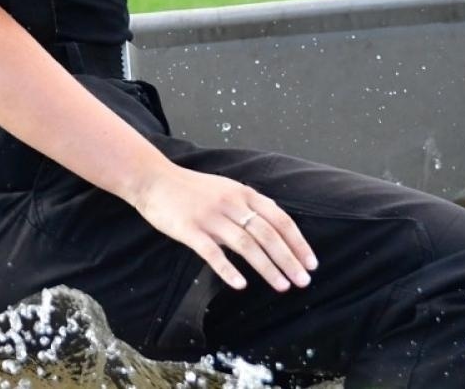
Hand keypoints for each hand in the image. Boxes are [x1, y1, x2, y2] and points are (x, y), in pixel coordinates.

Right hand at [133, 165, 316, 292]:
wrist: (153, 179)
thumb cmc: (190, 188)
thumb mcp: (225, 189)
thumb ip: (248, 206)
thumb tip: (274, 232)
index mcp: (242, 193)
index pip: (279, 219)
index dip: (298, 242)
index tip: (311, 263)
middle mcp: (230, 203)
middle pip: (267, 234)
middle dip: (289, 259)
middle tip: (303, 281)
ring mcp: (210, 217)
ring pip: (245, 245)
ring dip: (267, 267)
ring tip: (282, 286)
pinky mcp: (189, 229)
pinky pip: (212, 252)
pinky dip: (228, 269)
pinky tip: (240, 284)